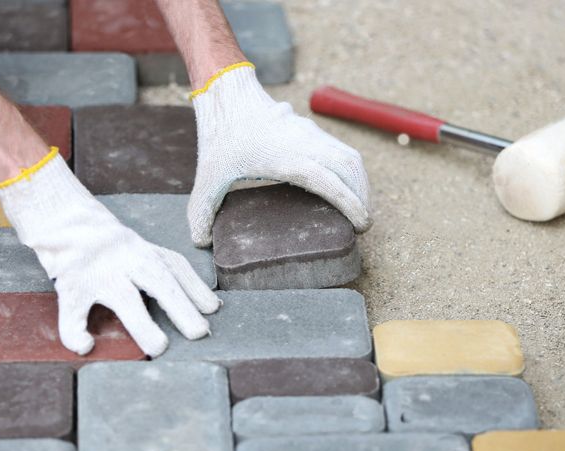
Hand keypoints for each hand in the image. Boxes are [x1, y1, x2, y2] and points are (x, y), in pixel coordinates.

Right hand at [0, 150, 220, 356]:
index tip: (213, 309)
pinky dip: (75, 330)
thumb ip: (169, 272)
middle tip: (200, 332)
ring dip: (142, 323)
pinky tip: (85, 346)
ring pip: (123, 298)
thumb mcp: (141, 250)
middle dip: (180, 306)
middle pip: (158, 280)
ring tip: (159, 348)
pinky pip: (73, 311)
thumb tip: (210, 305)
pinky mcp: (71, 285)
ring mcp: (99, 272)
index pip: (175, 268)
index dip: (196, 289)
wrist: (61, 219)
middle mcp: (126, 259)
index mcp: (145, 251)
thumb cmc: (110, 245)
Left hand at [187, 63, 372, 246]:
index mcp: (286, 157)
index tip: (361, 223)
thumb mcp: (207, 176)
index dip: (349, 202)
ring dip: (360, 183)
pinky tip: (344, 187)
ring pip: (350, 157)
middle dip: (362, 197)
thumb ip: (202, 209)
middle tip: (362, 224)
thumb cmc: (221, 136)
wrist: (228, 95)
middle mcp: (306, 144)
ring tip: (359, 208)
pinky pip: (342, 150)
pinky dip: (350, 171)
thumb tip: (201, 241)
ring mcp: (312, 134)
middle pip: (349, 168)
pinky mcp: (312, 131)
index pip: (328, 180)